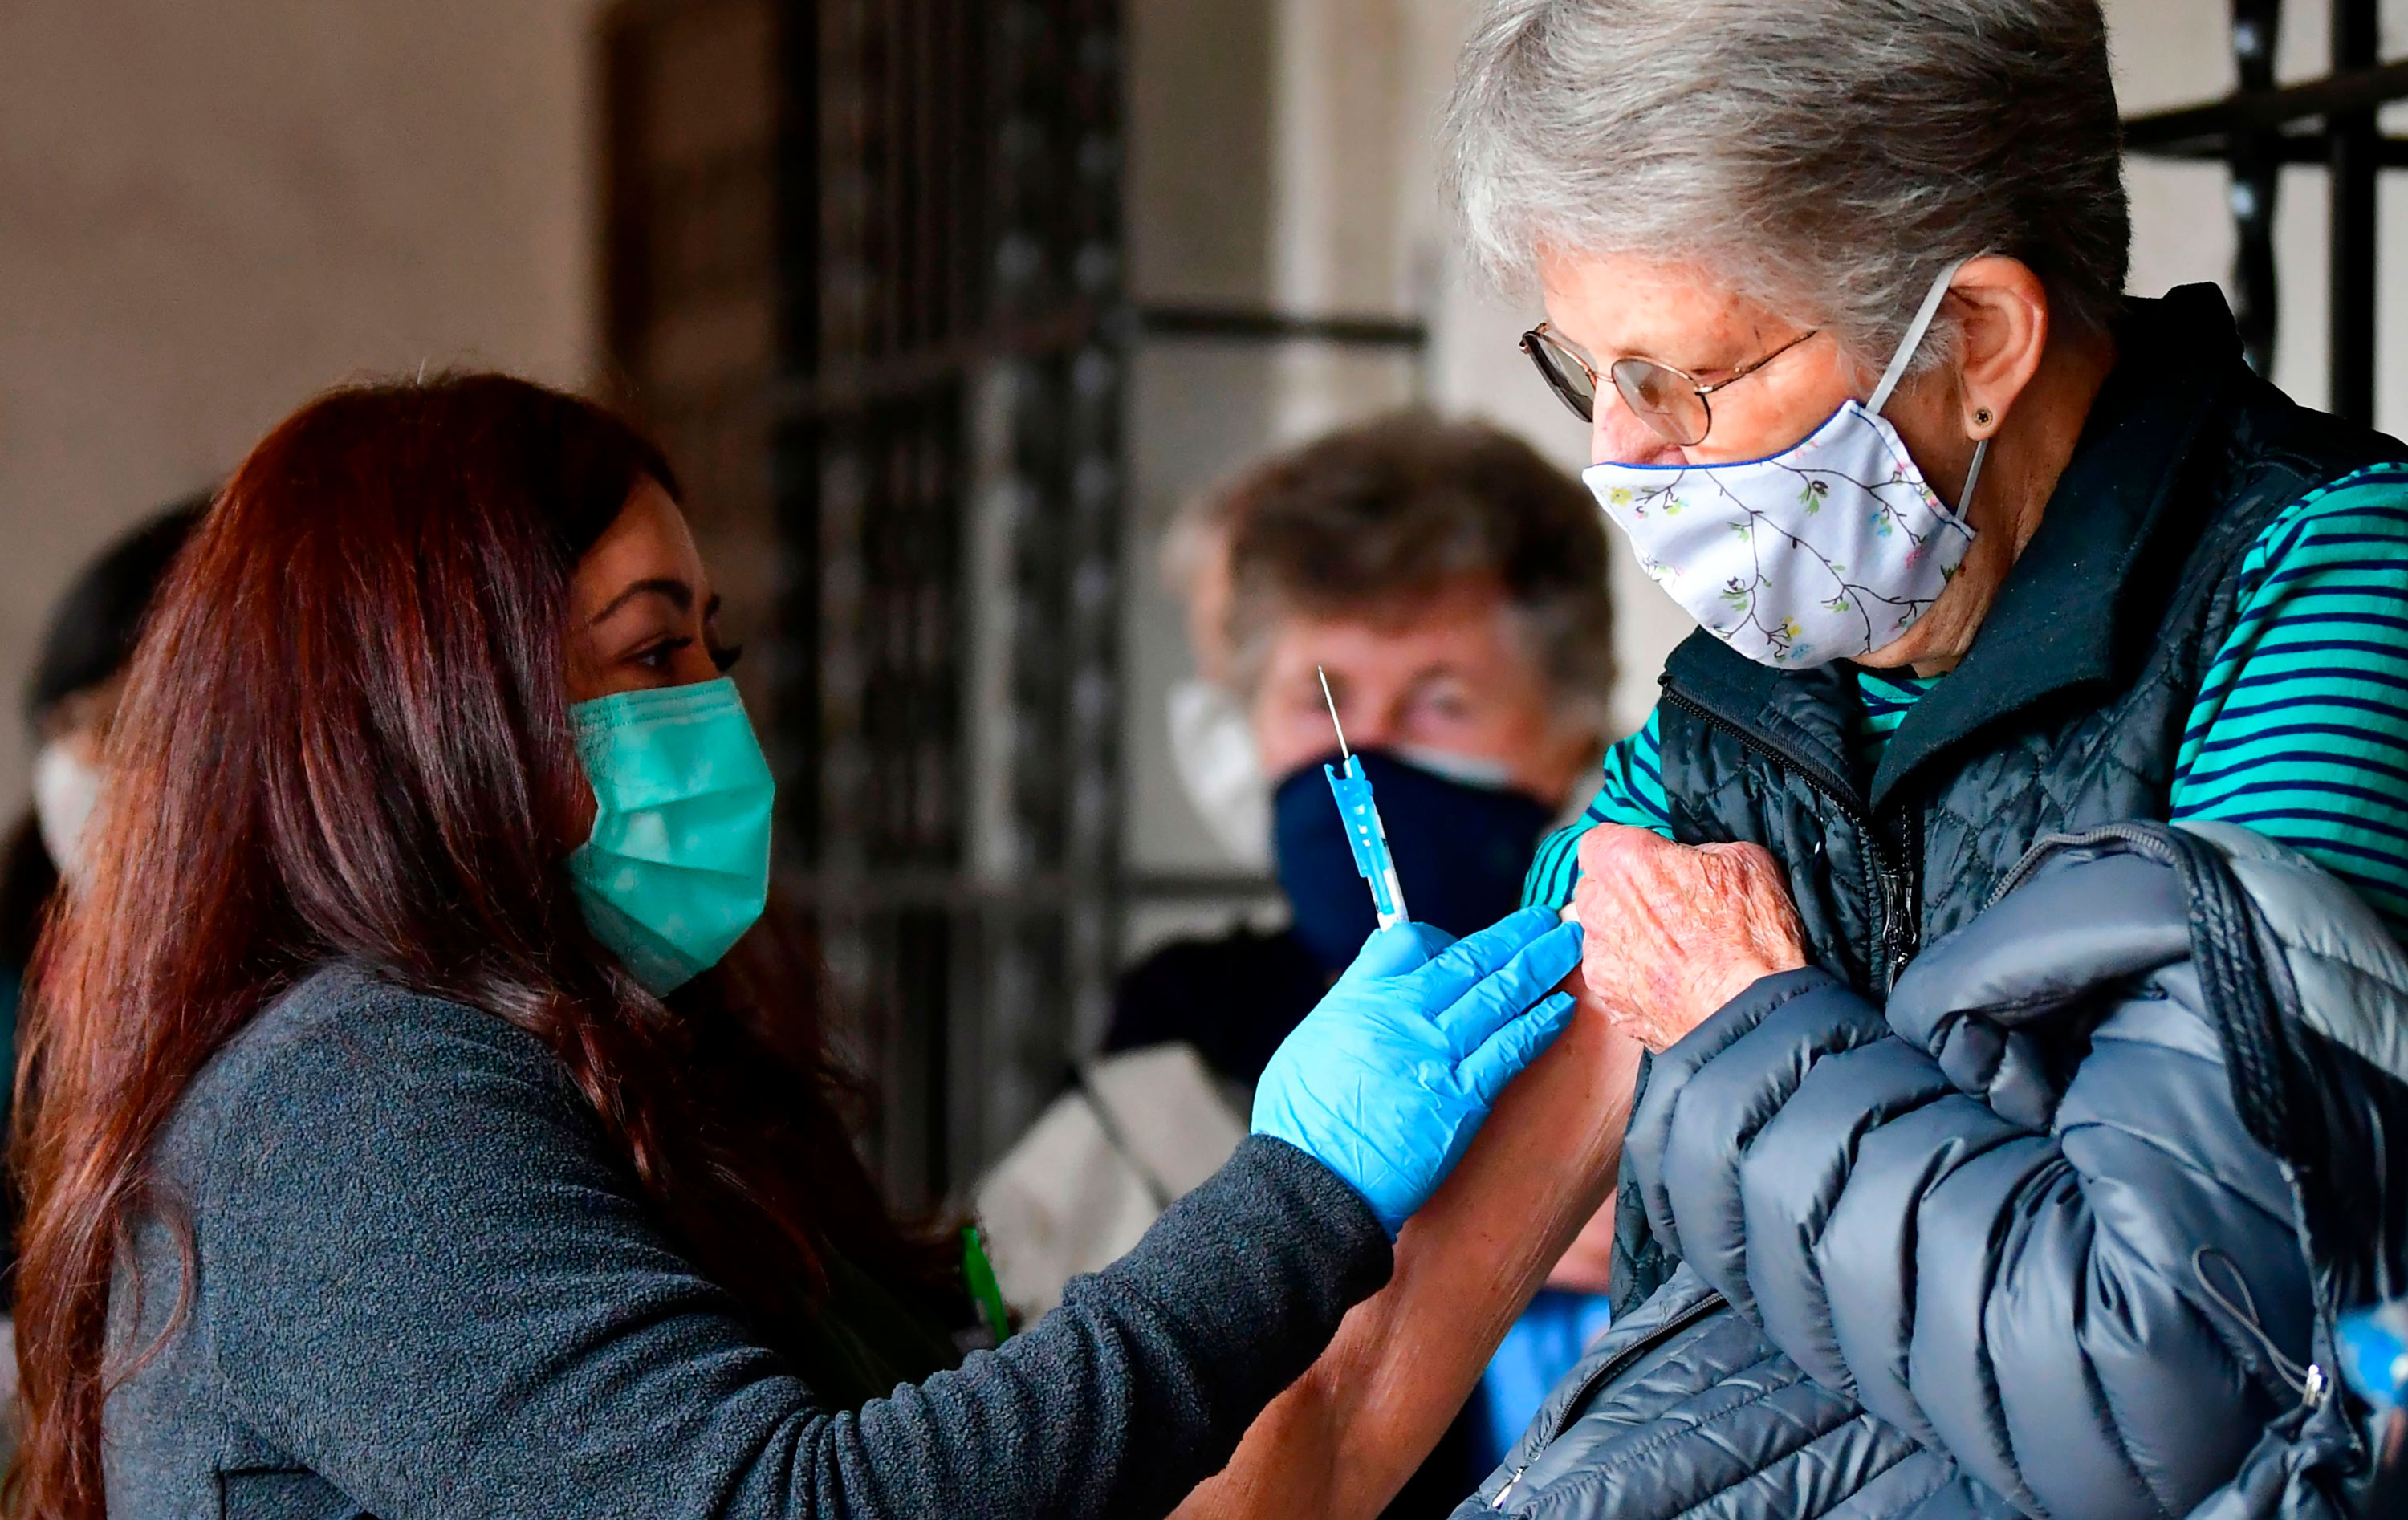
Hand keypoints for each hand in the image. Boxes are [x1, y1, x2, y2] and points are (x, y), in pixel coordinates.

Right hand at [1253, 907, 1583, 1236]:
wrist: (1312, 1185)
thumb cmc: (1301, 1126)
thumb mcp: (1309, 1045)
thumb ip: (1351, 1014)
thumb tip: (1380, 1002)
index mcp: (1361, 999)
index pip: (1410, 942)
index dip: (1443, 938)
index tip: (1460, 946)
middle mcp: (1402, 1016)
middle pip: (1470, 959)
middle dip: (1514, 935)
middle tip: (1547, 919)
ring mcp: (1435, 1055)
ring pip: (1500, 994)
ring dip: (1540, 966)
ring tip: (1568, 945)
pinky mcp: (1461, 1099)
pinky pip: (1511, 1050)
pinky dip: (1539, 1025)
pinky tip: (1561, 1008)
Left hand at [1571, 825, 1807, 1052]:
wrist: (1755, 1018)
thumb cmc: (1753, 939)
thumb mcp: (1746, 861)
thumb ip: (1702, 852)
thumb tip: (1694, 861)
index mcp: (1626, 864)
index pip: (1600, 840)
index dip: (1629, 851)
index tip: (1654, 863)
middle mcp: (1600, 910)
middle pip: (1596, 889)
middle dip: (1623, 894)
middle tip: (1669, 908)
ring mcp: (1600, 961)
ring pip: (1602, 937)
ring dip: (1628, 939)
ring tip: (1676, 953)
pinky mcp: (1610, 1003)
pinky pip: (1614, 979)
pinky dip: (1636, 979)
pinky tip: (1674, 983)